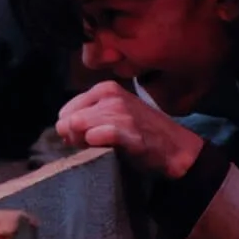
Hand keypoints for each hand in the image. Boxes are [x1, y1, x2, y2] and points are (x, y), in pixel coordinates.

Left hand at [55, 83, 205, 178]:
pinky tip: (107, 148)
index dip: (69, 130)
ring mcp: (121, 114)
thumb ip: (86, 117)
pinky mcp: (130, 133)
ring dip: (85, 144)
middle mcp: (111, 97)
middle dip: (74, 138)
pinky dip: (97, 143)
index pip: (65, 112)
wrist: (177, 148)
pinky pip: (100, 134)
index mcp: (104, 89)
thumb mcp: (112, 115)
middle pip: (69, 121)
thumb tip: (61, 130)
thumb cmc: (141, 132)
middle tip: (91, 147)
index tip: (83, 140)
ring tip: (103, 148)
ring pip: (80, 127)